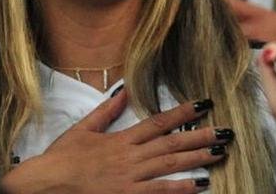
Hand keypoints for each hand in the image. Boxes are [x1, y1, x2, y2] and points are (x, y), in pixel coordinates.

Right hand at [3, 90, 230, 192]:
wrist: (50, 183)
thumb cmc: (63, 158)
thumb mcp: (83, 129)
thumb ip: (106, 112)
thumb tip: (124, 91)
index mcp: (120, 139)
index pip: (158, 122)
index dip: (182, 113)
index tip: (202, 106)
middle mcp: (130, 156)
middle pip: (171, 143)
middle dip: (200, 136)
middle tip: (225, 131)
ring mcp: (132, 178)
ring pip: (171, 165)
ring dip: (197, 158)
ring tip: (220, 153)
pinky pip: (160, 191)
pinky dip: (181, 188)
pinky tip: (200, 185)